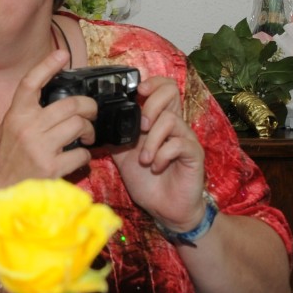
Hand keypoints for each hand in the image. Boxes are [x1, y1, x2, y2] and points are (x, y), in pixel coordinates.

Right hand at [0, 47, 97, 188]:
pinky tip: (78, 157)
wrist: (0, 191)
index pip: (31, 83)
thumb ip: (26, 112)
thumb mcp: (9, 128)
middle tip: (91, 113)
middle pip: (70, 104)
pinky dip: (85, 155)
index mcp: (15, 115)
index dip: (47, 66)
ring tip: (86, 136)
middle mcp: (27, 128)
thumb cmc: (6, 159)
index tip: (62, 55)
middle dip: (88, 107)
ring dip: (89, 130)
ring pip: (79, 125)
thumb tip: (52, 96)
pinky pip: (81, 153)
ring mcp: (40, 148)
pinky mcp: (51, 168)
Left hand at [111, 75, 206, 230]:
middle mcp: (174, 124)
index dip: (152, 82)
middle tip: (140, 127)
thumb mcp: (124, 157)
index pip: (163, 86)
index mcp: (159, 121)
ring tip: (144, 160)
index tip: (137, 92)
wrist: (164, 209)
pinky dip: (162, 155)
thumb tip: (98, 123)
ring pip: (170, 119)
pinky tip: (155, 167)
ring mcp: (185, 138)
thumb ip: (116, 138)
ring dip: (151, 140)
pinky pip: (178, 143)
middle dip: (150, 105)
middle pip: (172, 91)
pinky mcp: (193, 154)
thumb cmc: (148, 182)